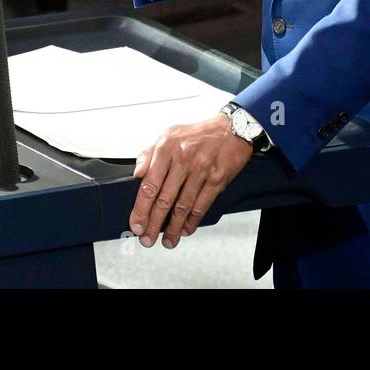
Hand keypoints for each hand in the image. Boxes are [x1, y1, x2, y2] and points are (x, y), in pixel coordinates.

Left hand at [129, 114, 253, 248]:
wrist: (232, 129)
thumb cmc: (199, 134)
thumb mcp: (168, 135)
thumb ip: (149, 154)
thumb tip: (136, 173)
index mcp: (167, 149)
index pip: (149, 184)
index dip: (141, 208)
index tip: (136, 223)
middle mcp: (183, 160)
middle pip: (164, 199)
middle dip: (153, 223)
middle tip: (147, 238)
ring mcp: (201, 171)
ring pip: (183, 206)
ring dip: (173, 227)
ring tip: (167, 240)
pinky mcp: (217, 180)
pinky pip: (202, 205)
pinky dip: (193, 221)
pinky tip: (186, 229)